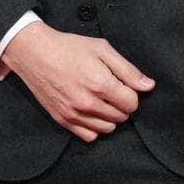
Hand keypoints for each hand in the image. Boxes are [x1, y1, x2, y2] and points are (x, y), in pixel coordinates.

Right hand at [3, 22, 154, 142]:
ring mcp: (74, 113)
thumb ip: (128, 70)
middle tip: (111, 91)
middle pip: (121, 117)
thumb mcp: (102, 49)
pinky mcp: (62, 120)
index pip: (132, 103)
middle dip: (121, 105)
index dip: (132, 94)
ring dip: (109, 118)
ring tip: (101, 101)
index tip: (123, 86)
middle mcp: (88, 102)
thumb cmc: (68, 48)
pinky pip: (89, 136)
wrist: (34, 53)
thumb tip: (148, 86)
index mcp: (100, 83)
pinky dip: (94, 128)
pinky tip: (91, 113)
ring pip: (107, 129)